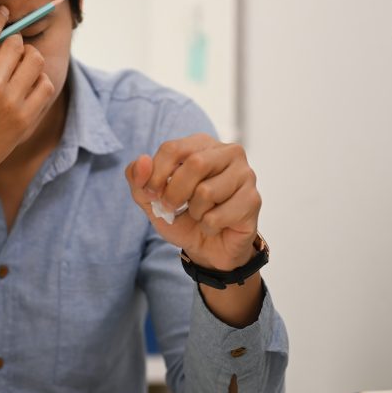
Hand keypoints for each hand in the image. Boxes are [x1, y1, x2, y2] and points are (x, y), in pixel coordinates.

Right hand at [0, 6, 55, 192]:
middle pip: (15, 43)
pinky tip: (27, 84)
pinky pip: (44, 86)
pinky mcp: (23, 120)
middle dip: (11, 40)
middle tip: (7, 46)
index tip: (3, 12)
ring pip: (34, 60)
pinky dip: (39, 79)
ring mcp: (9, 102)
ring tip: (19, 63)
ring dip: (27, 56)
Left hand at [124, 134, 260, 271]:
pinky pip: (218, 215)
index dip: (155, 174)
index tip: (150, 194)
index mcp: (202, 144)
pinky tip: (215, 225)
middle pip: (194, 164)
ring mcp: (245, 174)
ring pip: (207, 192)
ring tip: (200, 214)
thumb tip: (141, 161)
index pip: (172, 148)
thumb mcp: (152, 200)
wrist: (209, 248)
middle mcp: (228, 152)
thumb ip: (138, 179)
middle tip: (172, 207)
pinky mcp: (253, 199)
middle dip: (174, 193)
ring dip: (194, 212)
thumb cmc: (183, 217)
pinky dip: (208, 227)